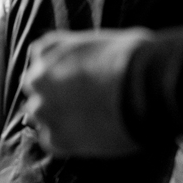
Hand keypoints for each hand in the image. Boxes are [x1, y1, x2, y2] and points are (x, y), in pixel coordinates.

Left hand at [20, 28, 152, 157]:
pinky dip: (66, 139)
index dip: (58, 67)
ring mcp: (44, 110)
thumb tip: (90, 65)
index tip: (74, 75)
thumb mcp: (103, 42)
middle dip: (53, 92)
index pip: (40, 57)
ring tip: (87, 118)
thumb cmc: (136, 59)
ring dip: (57, 116)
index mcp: (49, 50)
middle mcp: (39, 79)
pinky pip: (51, 140)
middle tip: (80, 100)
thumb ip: (82, 54)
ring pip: (39, 115)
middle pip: (36, 87)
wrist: (147, 87)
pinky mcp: (56, 138)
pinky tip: (89, 134)